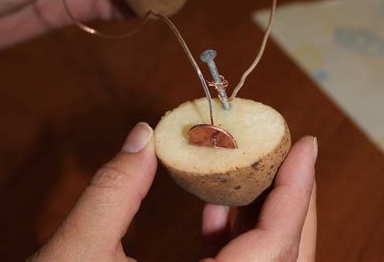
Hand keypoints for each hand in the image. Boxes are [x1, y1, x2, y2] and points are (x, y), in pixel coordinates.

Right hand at [30, 128, 315, 260]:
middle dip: (293, 201)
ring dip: (264, 215)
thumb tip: (143, 134)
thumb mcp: (77, 255)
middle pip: (285, 257)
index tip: (307, 144)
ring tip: (254, 166)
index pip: (275, 245)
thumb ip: (114, 190)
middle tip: (290, 152)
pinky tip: (216, 204)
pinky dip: (235, 236)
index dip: (297, 191)